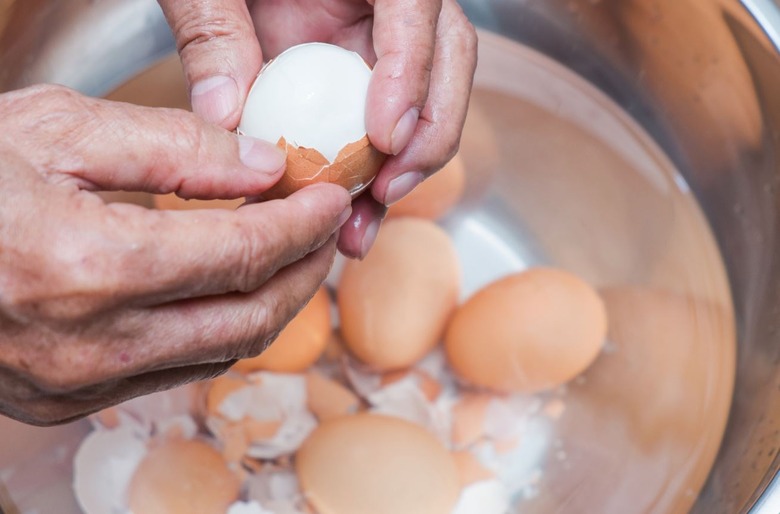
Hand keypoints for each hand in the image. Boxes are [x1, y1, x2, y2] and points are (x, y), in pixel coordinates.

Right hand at [0, 85, 350, 424]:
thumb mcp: (58, 128)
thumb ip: (173, 148)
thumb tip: (264, 166)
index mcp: (88, 265)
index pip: (244, 253)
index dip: (303, 225)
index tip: (330, 198)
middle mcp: (90, 343)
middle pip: (250, 316)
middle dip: (304, 271)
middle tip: (323, 230)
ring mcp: (76, 384)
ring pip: (222, 352)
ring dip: (271, 303)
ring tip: (287, 256)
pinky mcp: (65, 401)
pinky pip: (177, 370)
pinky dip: (220, 330)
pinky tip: (226, 291)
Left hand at [159, 0, 477, 257]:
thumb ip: (214, 31)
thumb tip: (224, 114)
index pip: (416, 4)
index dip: (412, 72)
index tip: (386, 137)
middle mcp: (392, 1)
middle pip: (449, 57)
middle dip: (429, 134)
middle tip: (387, 189)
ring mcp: (387, 38)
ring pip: (429, 101)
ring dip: (405, 171)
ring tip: (361, 227)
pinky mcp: (369, 76)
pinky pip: (388, 128)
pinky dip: (371, 177)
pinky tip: (347, 220)